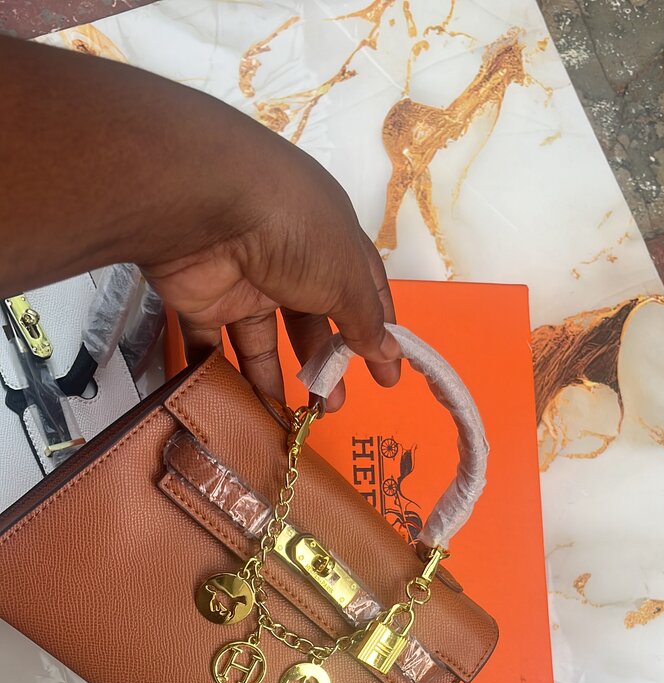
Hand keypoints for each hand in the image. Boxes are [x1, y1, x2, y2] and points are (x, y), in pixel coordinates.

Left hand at [143, 112, 399, 409]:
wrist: (207, 208)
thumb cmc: (294, 234)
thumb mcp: (345, 277)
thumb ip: (364, 320)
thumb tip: (388, 351)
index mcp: (329, 240)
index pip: (360, 289)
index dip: (376, 332)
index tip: (387, 376)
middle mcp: (286, 258)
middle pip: (310, 320)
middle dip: (324, 365)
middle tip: (332, 405)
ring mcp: (241, 278)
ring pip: (260, 339)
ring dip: (274, 379)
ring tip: (290, 417)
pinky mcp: (200, 298)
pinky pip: (209, 343)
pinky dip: (218, 372)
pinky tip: (233, 402)